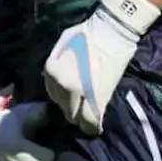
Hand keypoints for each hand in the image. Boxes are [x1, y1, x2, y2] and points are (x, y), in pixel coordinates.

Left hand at [43, 0, 159, 134]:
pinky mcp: (98, 100)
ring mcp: (79, 94)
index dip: (62, 96)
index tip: (70, 97)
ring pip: (75, 117)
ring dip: (80, 119)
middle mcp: (61, 86)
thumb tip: (52, 76)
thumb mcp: (61, 46)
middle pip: (63, 107)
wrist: (110, 33)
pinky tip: (95, 128)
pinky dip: (92, 126)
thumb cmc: (85, 34)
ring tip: (87, 118)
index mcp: (51, 71)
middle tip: (80, 106)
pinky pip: (91, 121)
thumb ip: (55, 63)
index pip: (53, 93)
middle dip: (70, 108)